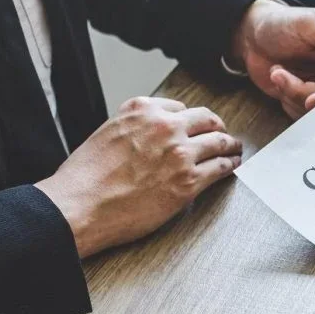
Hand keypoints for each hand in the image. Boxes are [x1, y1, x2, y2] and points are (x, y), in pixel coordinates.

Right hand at [35, 97, 241, 257]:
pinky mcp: (189, 181)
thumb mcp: (107, 133)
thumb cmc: (86, 177)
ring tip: (235, 148)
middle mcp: (165, 126)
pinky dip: (230, 164)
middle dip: (216, 126)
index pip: (179, 108)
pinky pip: (221, 167)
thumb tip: (148, 132)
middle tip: (222, 133)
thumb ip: (133, 126)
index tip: (195, 125)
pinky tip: (232, 164)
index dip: (190, 119)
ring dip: (230, 144)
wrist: (80, 205)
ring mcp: (180, 153)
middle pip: (206, 119)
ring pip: (219, 141)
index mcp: (142, 110)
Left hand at [231, 0, 314, 119]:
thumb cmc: (284, 22)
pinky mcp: (313, 100)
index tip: (312, 97)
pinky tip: (280, 79)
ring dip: (293, 94)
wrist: (253, 35)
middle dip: (307, 93)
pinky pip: (307, 116)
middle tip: (282, 77)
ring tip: (278, 72)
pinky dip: (288, 101)